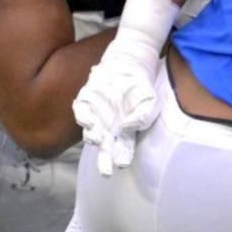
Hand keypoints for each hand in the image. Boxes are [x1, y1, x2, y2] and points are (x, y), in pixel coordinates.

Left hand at [72, 36, 161, 175]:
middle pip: (105, 146)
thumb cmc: (142, 83)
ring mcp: (97, 113)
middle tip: (105, 171)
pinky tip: (89, 122)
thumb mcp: (150, 100)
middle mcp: (109, 125)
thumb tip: (128, 128)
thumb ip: (141, 117)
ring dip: (95, 138)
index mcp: (125, 129)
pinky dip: (84, 117)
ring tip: (99, 140)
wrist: (130, 60)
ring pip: (92, 131)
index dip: (122, 156)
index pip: (123, 148)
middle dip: (105, 159)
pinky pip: (81, 111)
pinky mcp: (86, 99)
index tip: (121, 164)